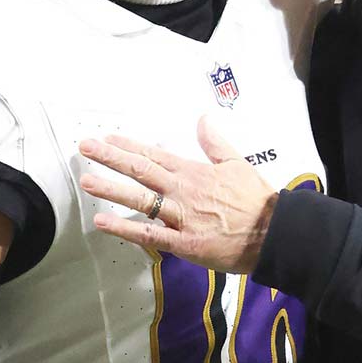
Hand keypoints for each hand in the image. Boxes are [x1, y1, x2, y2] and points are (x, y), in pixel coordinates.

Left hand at [80, 117, 276, 274]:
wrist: (275, 233)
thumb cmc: (257, 200)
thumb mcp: (237, 164)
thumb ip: (215, 143)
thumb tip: (202, 119)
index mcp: (194, 172)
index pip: (155, 155)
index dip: (129, 146)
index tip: (107, 138)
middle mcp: (183, 191)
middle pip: (141, 170)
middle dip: (111, 158)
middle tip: (86, 147)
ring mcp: (181, 217)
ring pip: (141, 200)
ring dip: (112, 189)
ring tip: (87, 180)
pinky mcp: (184, 243)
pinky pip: (150, 235)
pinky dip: (125, 229)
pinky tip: (103, 223)